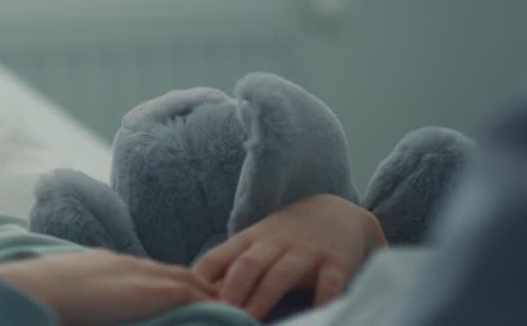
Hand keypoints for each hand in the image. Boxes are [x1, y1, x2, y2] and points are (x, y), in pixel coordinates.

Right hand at [0, 249, 217, 325]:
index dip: (172, 281)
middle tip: (219, 298)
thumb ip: (86, 292)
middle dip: (198, 284)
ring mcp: (137, 275)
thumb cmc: (43, 292)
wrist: (39, 287)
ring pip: (184, 280)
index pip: (151, 270)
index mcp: (108, 262)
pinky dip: (204, 301)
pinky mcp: (145, 291)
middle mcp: (127, 263)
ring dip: (206, 292)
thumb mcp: (69, 288)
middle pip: (174, 272)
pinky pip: (186, 294)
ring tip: (228, 305)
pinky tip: (221, 311)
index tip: (189, 291)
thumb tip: (85, 304)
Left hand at [194, 194, 385, 321]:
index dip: (202, 276)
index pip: (219, 257)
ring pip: (282, 274)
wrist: (336, 210)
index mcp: (249, 241)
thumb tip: (196, 297)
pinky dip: (324, 299)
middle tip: (219, 311)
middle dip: (232, 288)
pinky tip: (318, 315)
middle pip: (248, 264)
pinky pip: (330, 282)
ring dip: (264, 297)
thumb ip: (228, 269)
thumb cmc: (285, 238)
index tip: (190, 297)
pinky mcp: (337, 262)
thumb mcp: (254, 245)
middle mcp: (275, 245)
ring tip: (250, 319)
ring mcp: (306, 252)